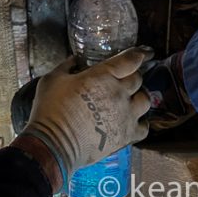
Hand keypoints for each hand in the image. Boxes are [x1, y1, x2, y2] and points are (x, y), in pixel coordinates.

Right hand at [22, 47, 152, 176]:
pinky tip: (132, 122)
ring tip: (130, 100)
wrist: (55, 144)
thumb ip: (66, 66)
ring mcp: (125, 115)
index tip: (145, 52)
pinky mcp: (126, 135)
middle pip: (138, 79)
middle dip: (133, 76)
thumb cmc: (51, 109)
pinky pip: (144, 127)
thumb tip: (74, 59)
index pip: (129, 60)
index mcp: (102, 76)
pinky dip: (140, 123)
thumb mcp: (52, 79)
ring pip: (145, 100)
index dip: (139, 54)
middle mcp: (119, 93)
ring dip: (139, 97)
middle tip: (124, 79)